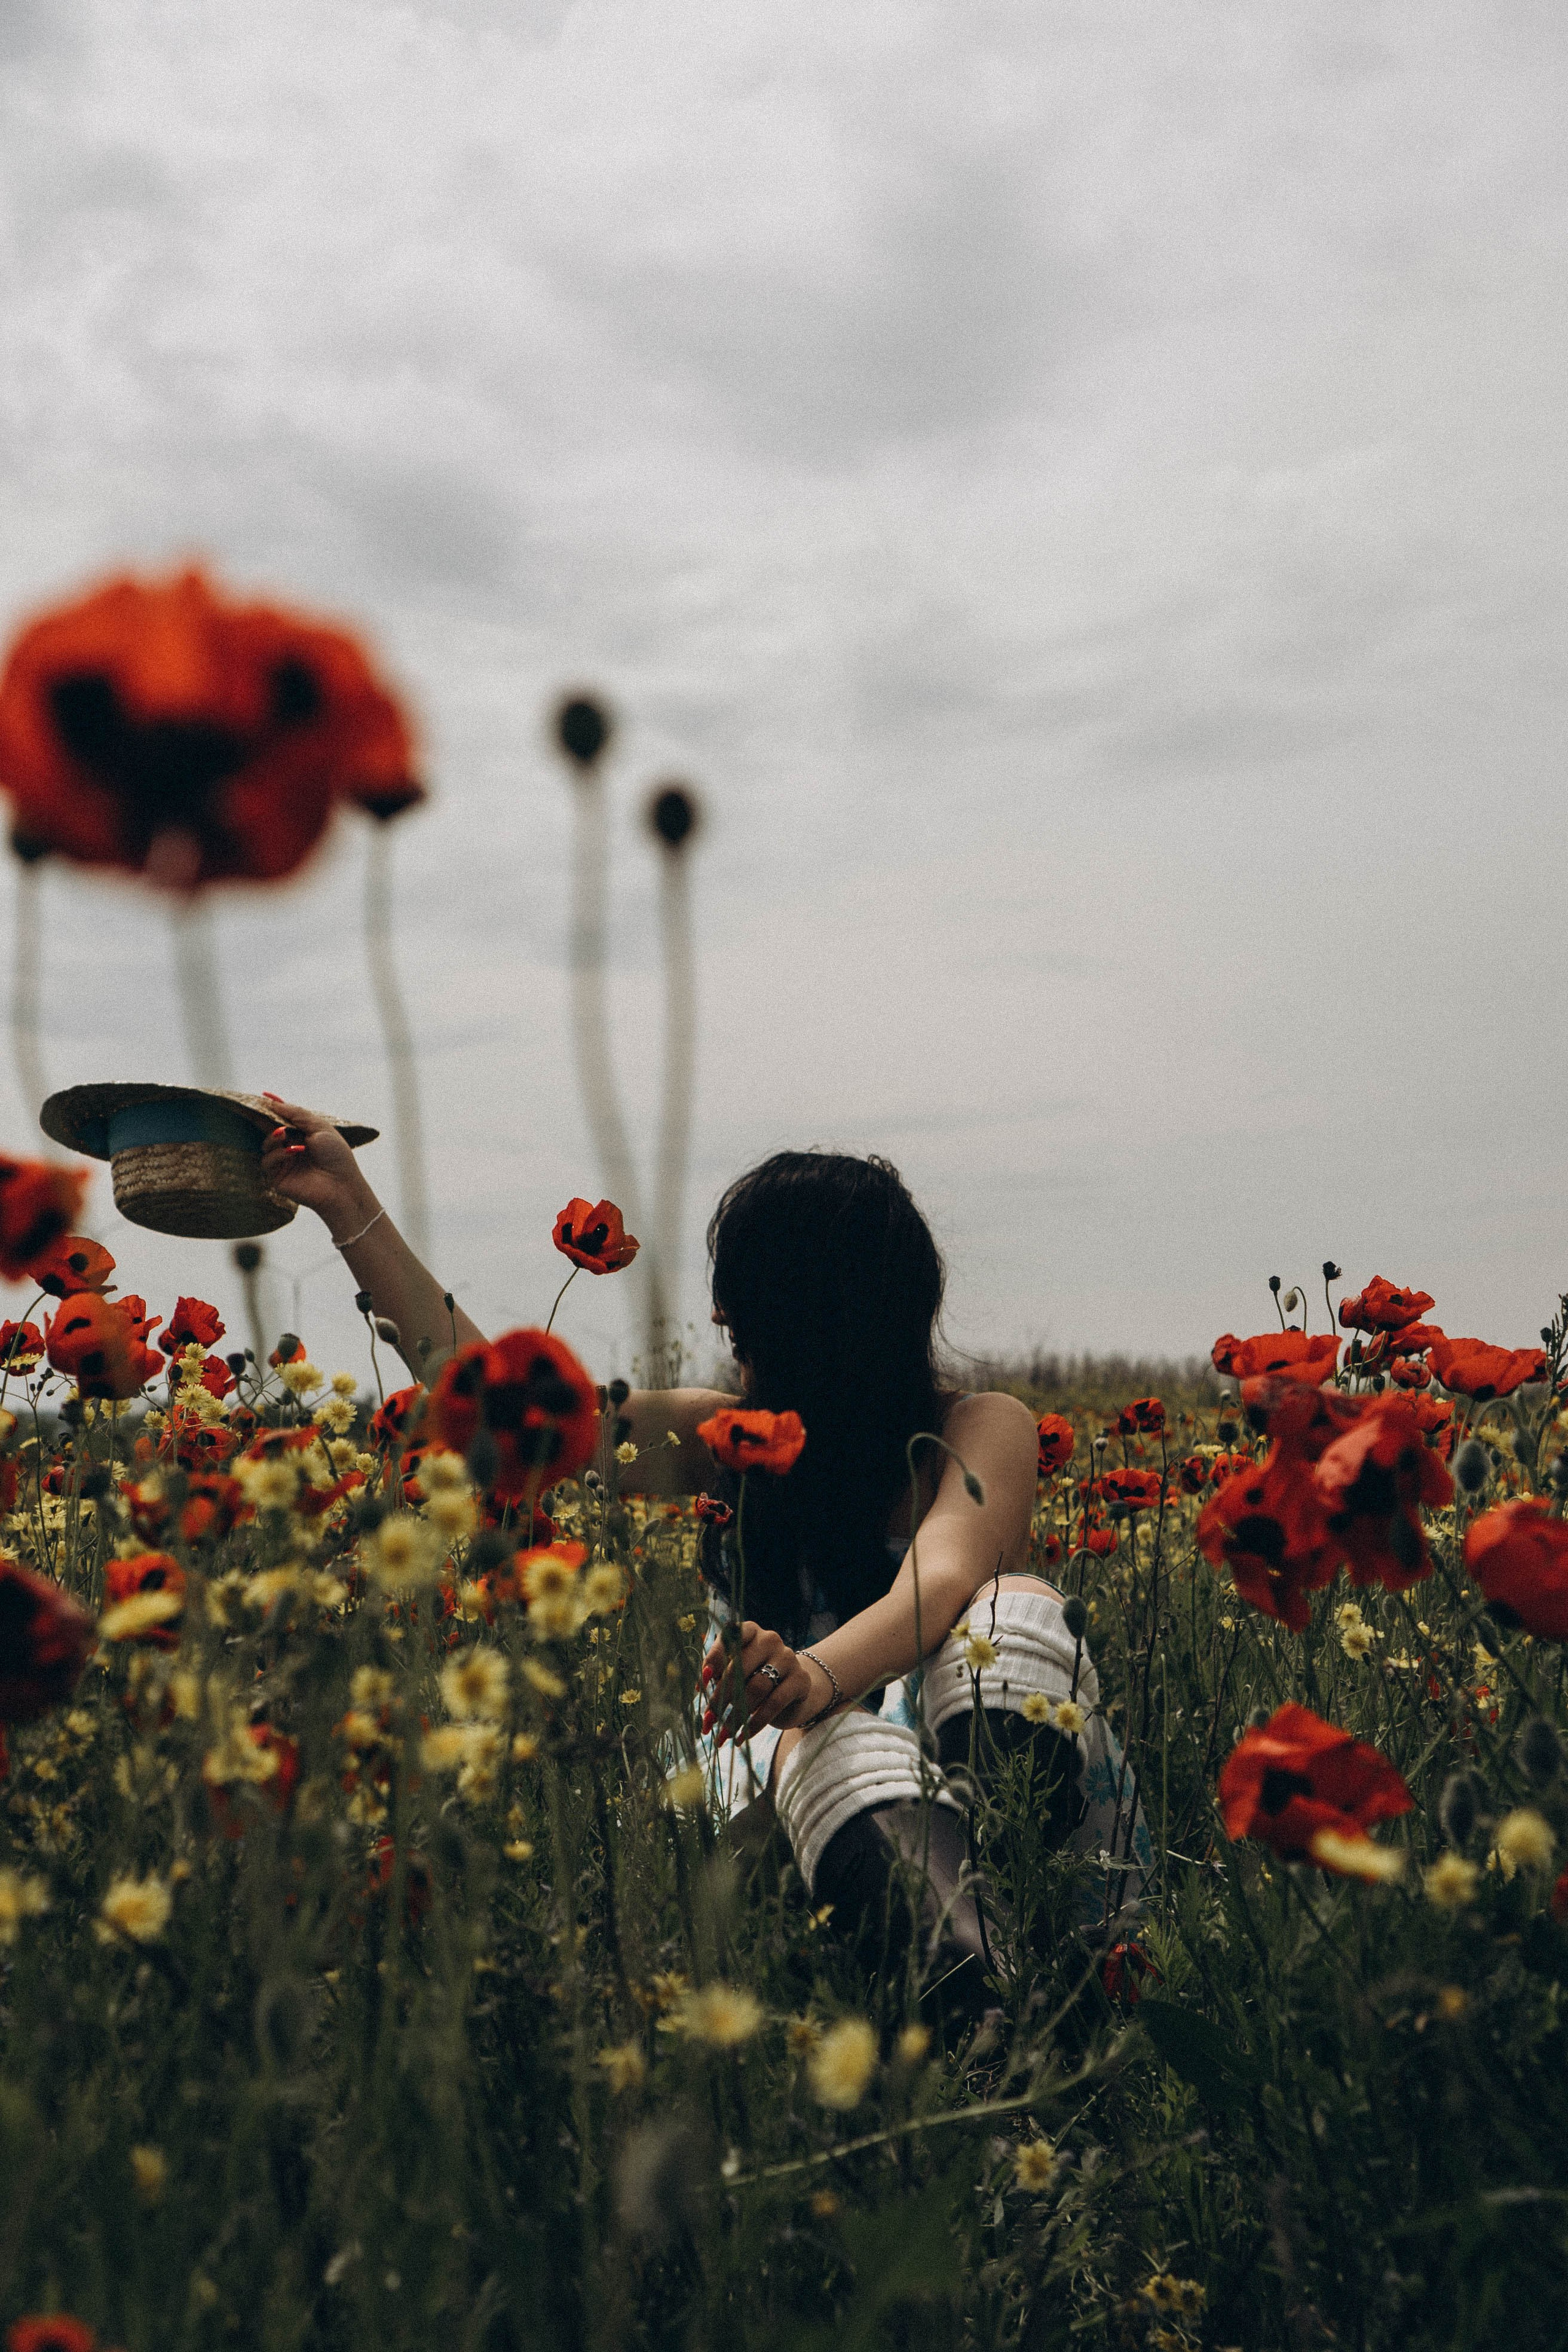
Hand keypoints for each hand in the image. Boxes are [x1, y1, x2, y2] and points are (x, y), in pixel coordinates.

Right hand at [257, 1095, 378, 1241]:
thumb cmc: (337, 1156)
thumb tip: (274, 1103)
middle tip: (252, 1110)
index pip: (282, 1119)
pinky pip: (268, 1162)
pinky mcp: (279, 1178)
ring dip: (273, 1137)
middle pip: (269, 1130)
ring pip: (265, 1145)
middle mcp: (291, 1147)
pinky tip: (292, 1151)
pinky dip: (278, 1154)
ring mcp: (284, 1163)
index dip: (271, 1110)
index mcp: (303, 1135)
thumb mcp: (320, 1128)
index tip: (261, 1098)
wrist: (342, 1186)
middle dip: (260, 1119)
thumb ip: (298, 1114)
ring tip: (284, 1134)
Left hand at [700, 1620, 825, 1742]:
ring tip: (723, 1733)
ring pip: (757, 1687)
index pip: (729, 1637)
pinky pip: (775, 1703)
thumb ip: (717, 1675)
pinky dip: (755, 1723)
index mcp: (750, 1631)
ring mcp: (788, 1658)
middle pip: (741, 1665)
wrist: (792, 1692)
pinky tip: (742, 1737)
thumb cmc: (753, 1679)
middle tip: (708, 1718)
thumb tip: (700, 1687)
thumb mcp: (735, 1673)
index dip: (713, 1660)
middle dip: (721, 1695)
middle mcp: (770, 1639)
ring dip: (736, 1714)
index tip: (700, 1687)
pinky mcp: (801, 1680)